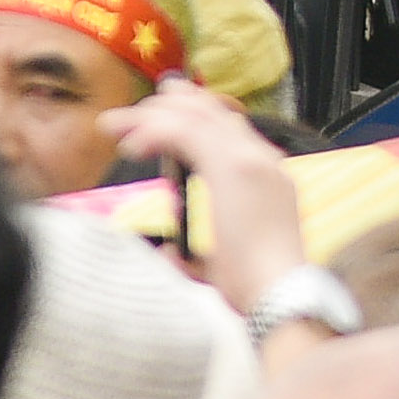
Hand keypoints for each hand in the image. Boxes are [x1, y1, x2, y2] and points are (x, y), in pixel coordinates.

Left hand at [110, 78, 303, 306]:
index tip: (165, 115)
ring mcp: (249, 158)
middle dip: (173, 104)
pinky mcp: (231, 166)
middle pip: (214, 114)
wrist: (280, 294)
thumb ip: (193, 252)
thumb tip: (169, 252)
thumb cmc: (255, 286)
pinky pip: (185, 132)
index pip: (229, 130)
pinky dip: (155, 131)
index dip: (196, 116)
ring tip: (119, 123)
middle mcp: (262, 158)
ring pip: (196, 117)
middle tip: (142, 105)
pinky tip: (133, 144)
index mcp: (267, 175)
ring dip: (153, 116)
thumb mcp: (221, 260)